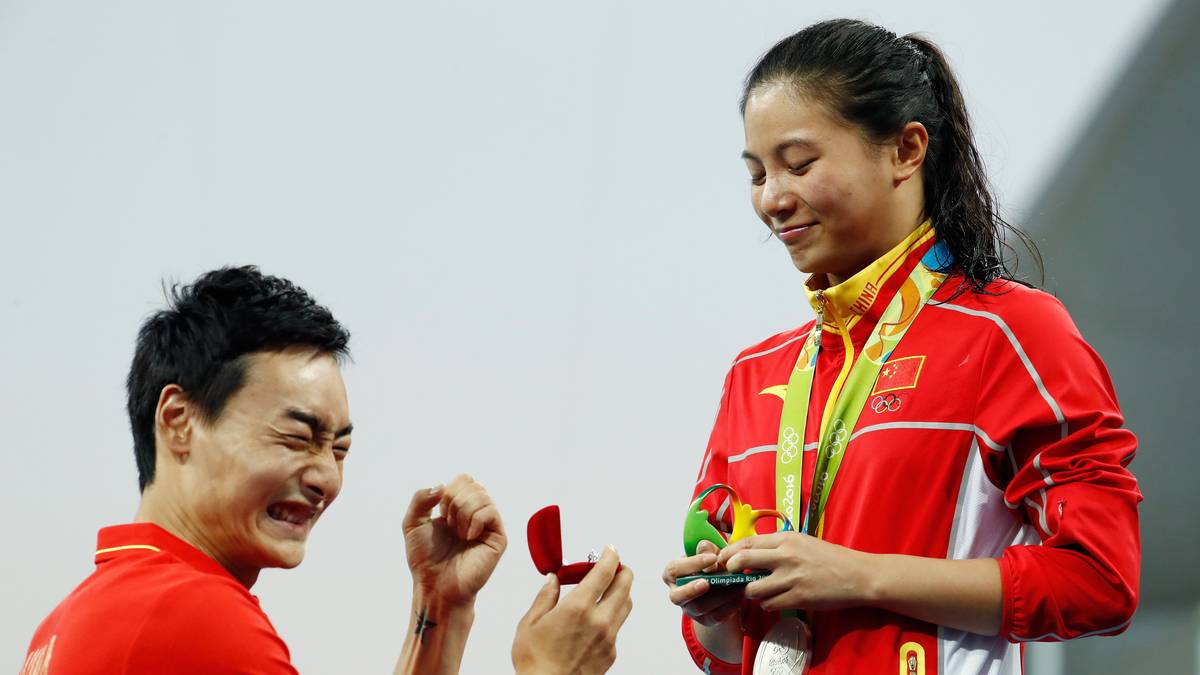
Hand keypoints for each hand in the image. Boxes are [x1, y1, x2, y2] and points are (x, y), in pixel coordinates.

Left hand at [403, 475, 506, 606]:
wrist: (435, 585)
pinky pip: (490, 512)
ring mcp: (488, 525)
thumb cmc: (425, 559)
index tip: (440, 516)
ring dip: (462, 513)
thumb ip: (420, 498)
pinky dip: (474, 521)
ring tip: (459, 534)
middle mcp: (476, 513)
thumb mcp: (412, 523)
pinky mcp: (498, 537)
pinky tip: (468, 537)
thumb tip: (442, 485)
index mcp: (459, 507)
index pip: (463, 479)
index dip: (448, 492)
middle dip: (453, 503)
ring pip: (481, 495)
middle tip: (450, 527)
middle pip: (471, 484)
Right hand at [512, 546, 633, 674]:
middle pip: (624, 586)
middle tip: (614, 566)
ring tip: (608, 590)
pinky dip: (612, 616)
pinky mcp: (611, 653)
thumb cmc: (535, 663)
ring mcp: (608, 638)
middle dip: (622, 570)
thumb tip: (553, 580)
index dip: (610, 556)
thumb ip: (545, 597)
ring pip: (626, 606)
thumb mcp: (530, 624)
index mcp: (578, 608)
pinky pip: (618, 627)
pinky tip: (596, 618)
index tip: (610, 550)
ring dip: (621, 592)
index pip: (605, 572)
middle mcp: (599, 621)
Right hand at [662, 539, 742, 625]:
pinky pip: (715, 616)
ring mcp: (689, 609)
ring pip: (699, 608)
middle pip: (677, 596)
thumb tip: (706, 550)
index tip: (713, 558)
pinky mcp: (705, 620)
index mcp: (672, 574)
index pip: (674, 569)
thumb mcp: (710, 552)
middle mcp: (677, 593)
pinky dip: (729, 605)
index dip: (692, 564)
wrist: (721, 585)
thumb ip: (707, 549)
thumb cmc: (711, 564)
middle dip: (691, 590)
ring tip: (735, 584)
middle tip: (707, 583)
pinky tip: (740, 594)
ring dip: (718, 596)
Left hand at [717, 531, 871, 611]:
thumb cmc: (829, 558)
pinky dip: (767, 604)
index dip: (729, 552)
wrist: (857, 575)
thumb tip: (750, 552)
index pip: (746, 542)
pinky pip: (769, 604)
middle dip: (730, 570)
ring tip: (757, 591)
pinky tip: (773, 601)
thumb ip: (777, 546)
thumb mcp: (802, 542)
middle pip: (742, 560)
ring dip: (750, 592)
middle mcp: (786, 556)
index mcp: (786, 539)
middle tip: (730, 576)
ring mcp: (791, 578)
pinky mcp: (799, 598)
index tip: (722, 559)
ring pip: (753, 588)